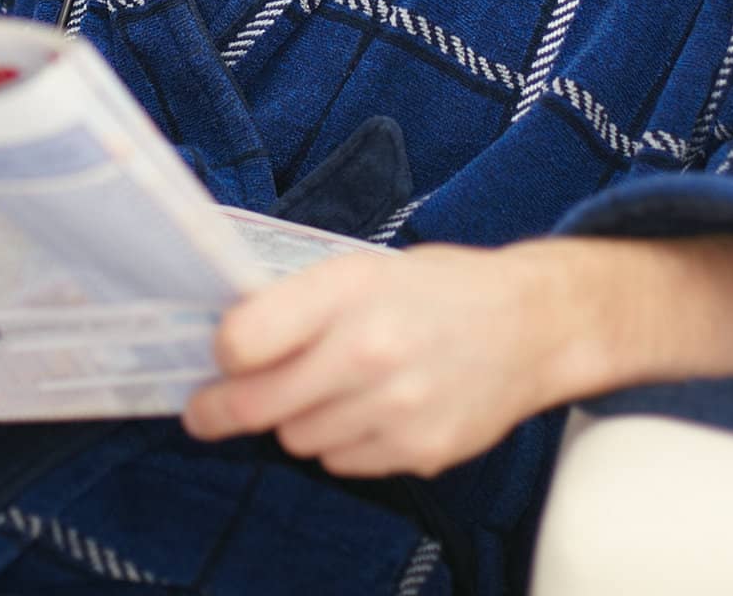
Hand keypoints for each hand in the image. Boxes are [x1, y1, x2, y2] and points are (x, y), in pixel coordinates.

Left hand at [181, 241, 578, 479]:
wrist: (528, 325)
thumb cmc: (433, 290)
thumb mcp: (361, 269)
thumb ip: (297, 304)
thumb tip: (226, 347)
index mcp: (347, 289)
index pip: (245, 340)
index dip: (221, 354)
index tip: (217, 358)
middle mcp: (369, 349)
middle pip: (257, 404)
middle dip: (221, 409)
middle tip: (204, 410)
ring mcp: (397, 407)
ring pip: (297, 438)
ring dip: (296, 420)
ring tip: (330, 387)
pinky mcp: (420, 451)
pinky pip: (341, 463)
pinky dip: (341, 442)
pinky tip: (369, 408)